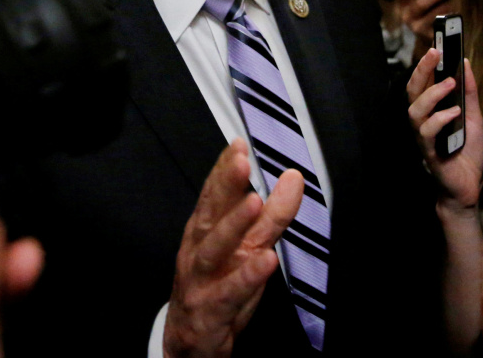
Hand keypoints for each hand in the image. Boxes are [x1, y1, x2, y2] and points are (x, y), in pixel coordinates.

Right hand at [163, 139, 302, 357]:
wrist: (189, 344)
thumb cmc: (217, 285)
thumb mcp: (248, 247)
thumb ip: (272, 214)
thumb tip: (293, 176)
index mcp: (204, 232)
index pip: (212, 195)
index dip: (224, 169)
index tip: (238, 144)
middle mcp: (199, 252)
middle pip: (209, 215)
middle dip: (224, 186)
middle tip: (241, 161)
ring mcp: (201, 282)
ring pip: (212, 251)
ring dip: (232, 225)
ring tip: (254, 202)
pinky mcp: (210, 312)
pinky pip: (229, 294)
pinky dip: (246, 277)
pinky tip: (266, 260)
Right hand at [391, 0, 456, 47]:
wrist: (427, 30)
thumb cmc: (426, 5)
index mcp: (402, 2)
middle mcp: (407, 16)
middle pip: (421, 4)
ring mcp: (417, 28)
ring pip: (436, 14)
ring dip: (449, 4)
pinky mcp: (430, 36)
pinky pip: (443, 25)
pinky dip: (451, 16)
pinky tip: (455, 12)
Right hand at [406, 53, 482, 210]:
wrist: (470, 186)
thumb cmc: (467, 152)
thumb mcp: (474, 117)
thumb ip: (469, 93)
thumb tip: (466, 64)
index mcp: (431, 111)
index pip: (422, 82)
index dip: (426, 64)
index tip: (437, 45)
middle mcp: (422, 121)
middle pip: (412, 91)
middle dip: (422, 70)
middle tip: (436, 52)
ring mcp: (423, 137)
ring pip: (415, 110)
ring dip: (432, 94)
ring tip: (449, 83)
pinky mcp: (429, 153)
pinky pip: (427, 133)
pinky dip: (440, 119)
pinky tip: (455, 114)